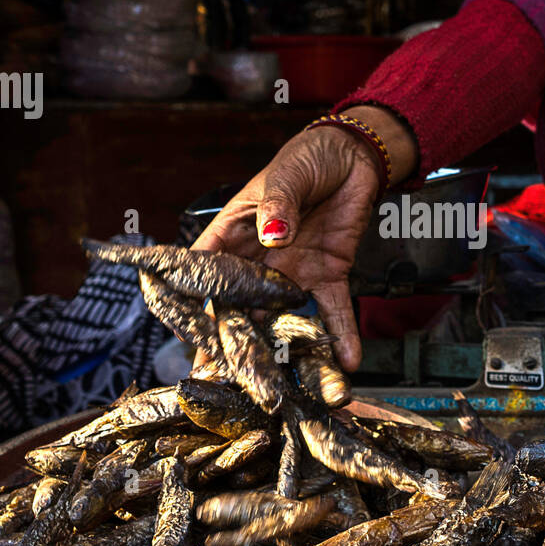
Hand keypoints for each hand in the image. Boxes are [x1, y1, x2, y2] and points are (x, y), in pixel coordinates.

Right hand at [192, 106, 417, 371]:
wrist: (354, 156)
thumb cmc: (307, 158)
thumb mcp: (286, 175)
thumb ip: (278, 205)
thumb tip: (274, 234)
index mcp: (234, 235)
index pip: (206, 274)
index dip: (195, 306)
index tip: (189, 340)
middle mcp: (259, 262)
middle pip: (241, 309)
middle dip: (234, 346)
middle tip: (226, 383)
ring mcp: (293, 273)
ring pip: (285, 319)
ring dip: (288, 352)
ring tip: (288, 389)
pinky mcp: (328, 275)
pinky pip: (334, 310)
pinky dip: (342, 335)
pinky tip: (347, 362)